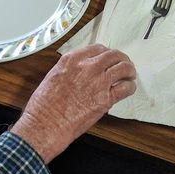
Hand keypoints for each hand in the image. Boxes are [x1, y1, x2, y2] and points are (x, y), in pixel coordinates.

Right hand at [10, 44, 135, 162]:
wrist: (45, 125)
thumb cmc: (44, 106)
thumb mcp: (53, 77)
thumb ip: (70, 70)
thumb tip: (80, 72)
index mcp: (72, 59)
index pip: (97, 48)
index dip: (106, 53)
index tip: (109, 57)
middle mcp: (87, 66)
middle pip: (113, 55)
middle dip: (121, 59)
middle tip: (124, 64)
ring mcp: (98, 81)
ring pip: (123, 68)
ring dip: (129, 71)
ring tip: (130, 75)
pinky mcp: (105, 99)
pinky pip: (125, 88)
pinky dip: (130, 87)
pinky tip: (129, 89)